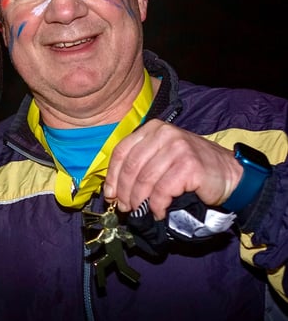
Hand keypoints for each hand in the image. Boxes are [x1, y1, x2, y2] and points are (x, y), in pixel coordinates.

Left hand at [103, 119, 241, 218]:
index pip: (122, 151)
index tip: (110, 193)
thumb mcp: (162, 156)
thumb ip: (140, 164)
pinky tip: (159, 212)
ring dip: (139, 201)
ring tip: (140, 211)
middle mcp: (164, 134)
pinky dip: (157, 206)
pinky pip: (162, 191)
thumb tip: (113, 188)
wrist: (230, 175)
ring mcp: (178, 148)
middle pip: (132, 167)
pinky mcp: (189, 166)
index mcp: (153, 129)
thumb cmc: (191, 168)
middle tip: (124, 207)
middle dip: (124, 191)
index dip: (113, 175)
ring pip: (145, 180)